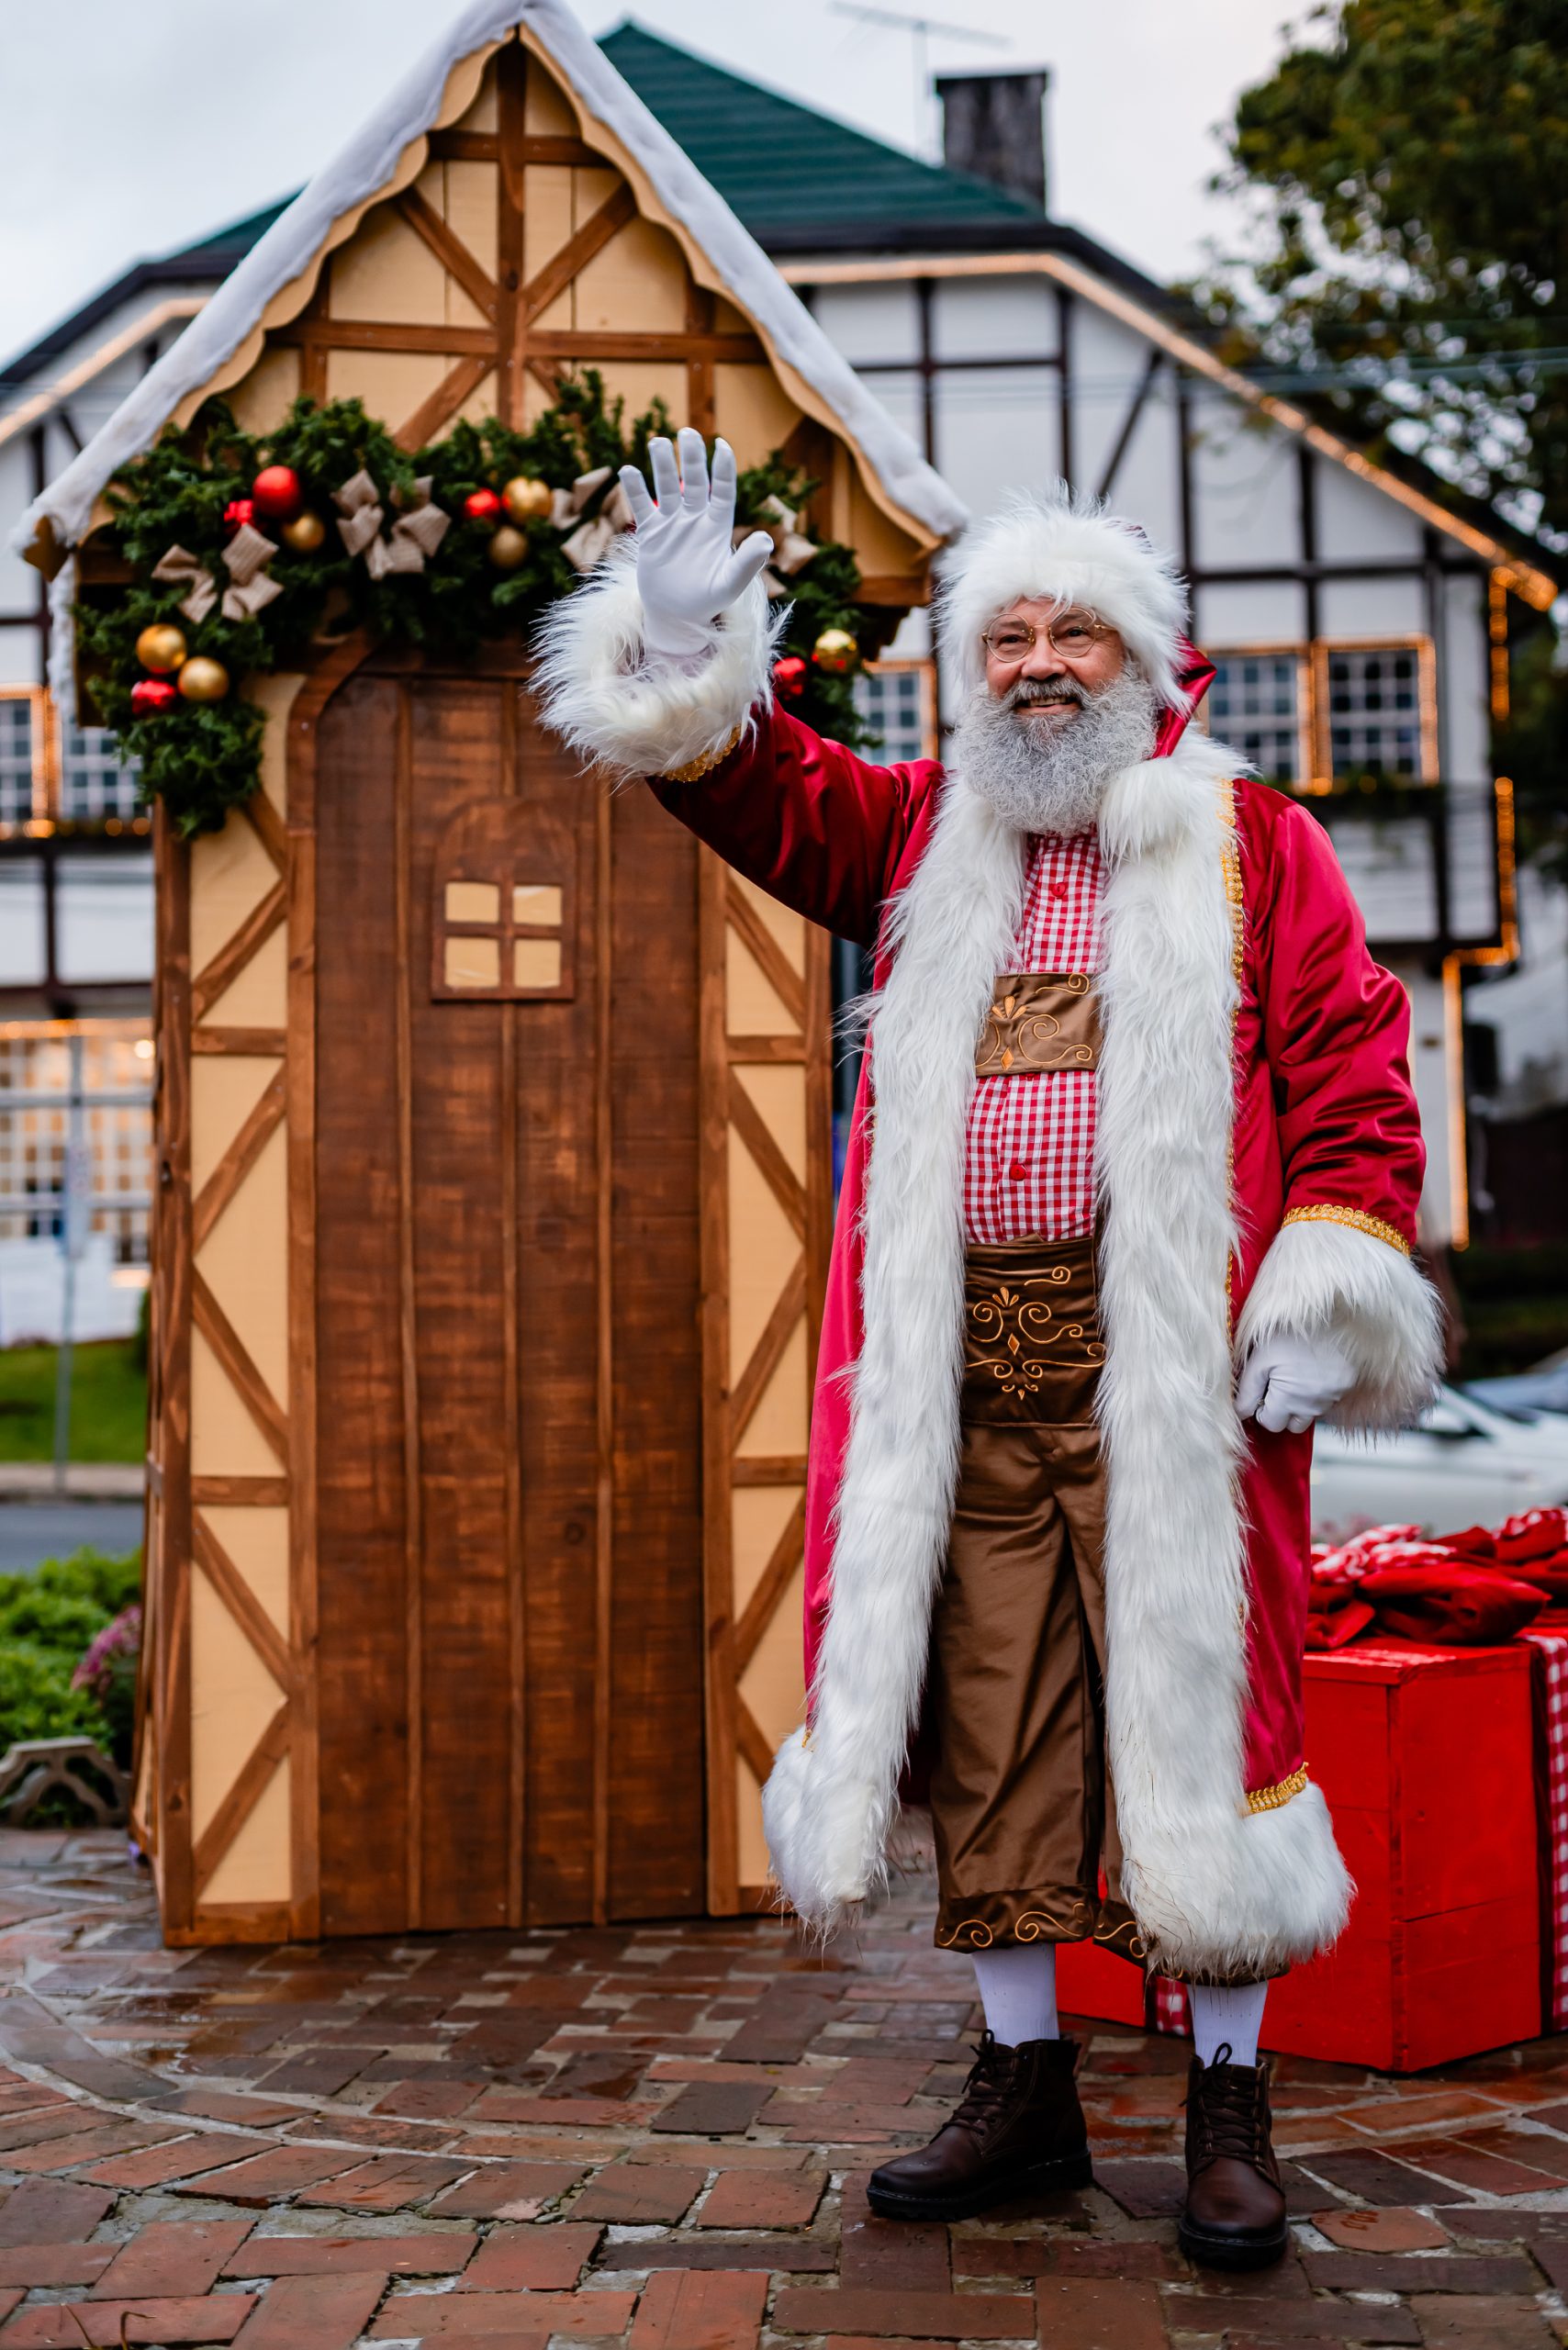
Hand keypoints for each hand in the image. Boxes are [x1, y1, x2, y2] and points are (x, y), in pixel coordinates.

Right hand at [617, 429, 774, 658]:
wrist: (678, 617)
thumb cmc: (709, 602)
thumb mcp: (731, 584)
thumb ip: (748, 563)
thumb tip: (766, 541)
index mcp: (718, 526)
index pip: (723, 489)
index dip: (724, 468)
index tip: (722, 445)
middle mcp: (696, 518)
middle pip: (693, 480)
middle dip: (691, 457)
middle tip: (686, 432)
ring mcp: (673, 524)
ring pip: (667, 487)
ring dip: (662, 464)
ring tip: (657, 442)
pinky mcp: (651, 533)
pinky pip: (642, 506)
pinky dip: (635, 489)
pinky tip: (628, 470)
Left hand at [1236, 1331, 1355, 1434]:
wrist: (1328, 1313)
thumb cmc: (1292, 1332)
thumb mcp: (1260, 1358)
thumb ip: (1248, 1390)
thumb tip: (1240, 1413)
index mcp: (1289, 1400)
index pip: (1271, 1424)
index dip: (1262, 1410)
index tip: (1262, 1391)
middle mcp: (1313, 1405)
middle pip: (1293, 1425)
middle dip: (1282, 1411)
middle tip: (1277, 1384)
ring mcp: (1333, 1397)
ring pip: (1311, 1413)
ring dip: (1301, 1402)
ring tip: (1296, 1374)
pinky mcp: (1346, 1387)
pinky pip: (1327, 1399)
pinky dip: (1318, 1391)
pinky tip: (1312, 1369)